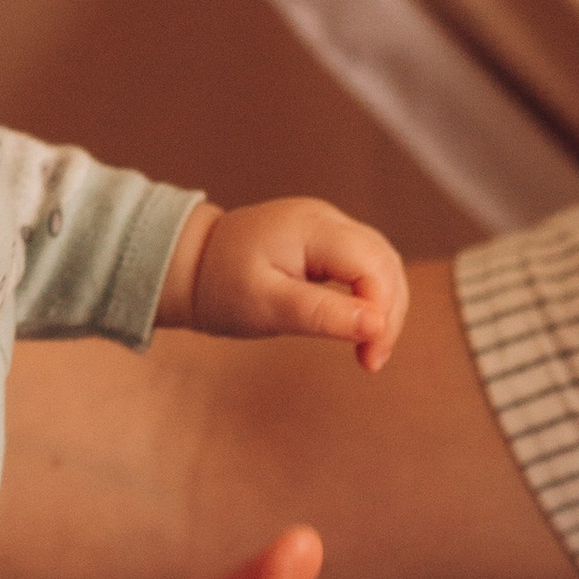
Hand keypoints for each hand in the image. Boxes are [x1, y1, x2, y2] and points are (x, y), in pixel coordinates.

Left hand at [162, 196, 410, 370]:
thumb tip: (377, 325)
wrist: (189, 264)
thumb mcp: (266, 307)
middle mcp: (327, 218)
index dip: (383, 312)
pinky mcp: (326, 241)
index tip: (370, 359)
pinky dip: (370, 297)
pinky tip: (360, 327)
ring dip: (384, 307)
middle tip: (372, 361)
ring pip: (381, 264)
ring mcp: (328, 226)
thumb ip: (321, 314)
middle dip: (389, 313)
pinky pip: (364, 266)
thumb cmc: (220, 286)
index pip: (373, 266)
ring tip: (369, 351)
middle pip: (385, 262)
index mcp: (312, 227)